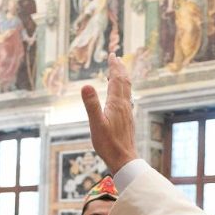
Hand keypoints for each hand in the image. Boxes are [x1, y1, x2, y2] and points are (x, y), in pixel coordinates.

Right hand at [81, 53, 138, 173]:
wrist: (124, 160)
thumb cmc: (108, 145)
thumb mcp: (96, 124)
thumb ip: (91, 104)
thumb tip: (86, 85)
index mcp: (116, 104)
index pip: (116, 80)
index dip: (114, 66)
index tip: (112, 55)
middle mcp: (124, 106)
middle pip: (124, 82)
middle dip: (120, 69)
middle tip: (116, 58)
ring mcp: (128, 113)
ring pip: (127, 91)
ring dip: (123, 79)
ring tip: (119, 72)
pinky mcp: (128, 120)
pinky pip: (127, 100)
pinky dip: (124, 91)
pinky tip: (121, 97)